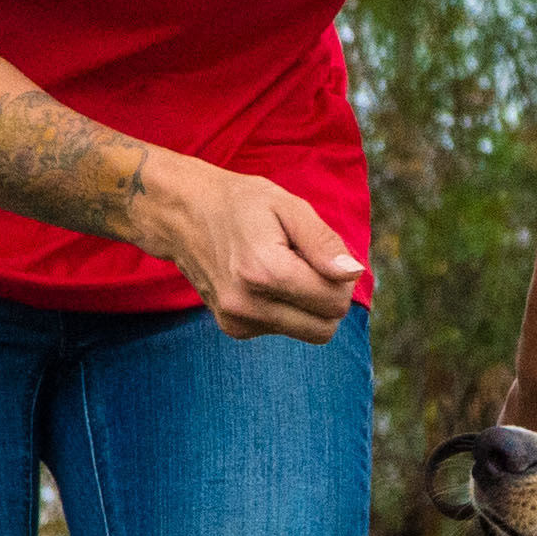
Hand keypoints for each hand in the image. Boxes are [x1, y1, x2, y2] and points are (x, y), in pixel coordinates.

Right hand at [144, 155, 361, 340]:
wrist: (183, 213)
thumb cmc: (240, 203)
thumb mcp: (287, 206)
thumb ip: (323, 242)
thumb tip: (353, 274)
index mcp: (266, 272)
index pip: (334, 302)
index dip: (341, 278)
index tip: (321, 253)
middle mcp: (249, 305)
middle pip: (325, 327)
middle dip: (330, 298)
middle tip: (310, 263)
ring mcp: (238, 321)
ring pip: (307, 332)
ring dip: (308, 304)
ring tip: (282, 268)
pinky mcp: (234, 329)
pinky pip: (284, 329)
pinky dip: (287, 308)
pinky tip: (265, 280)